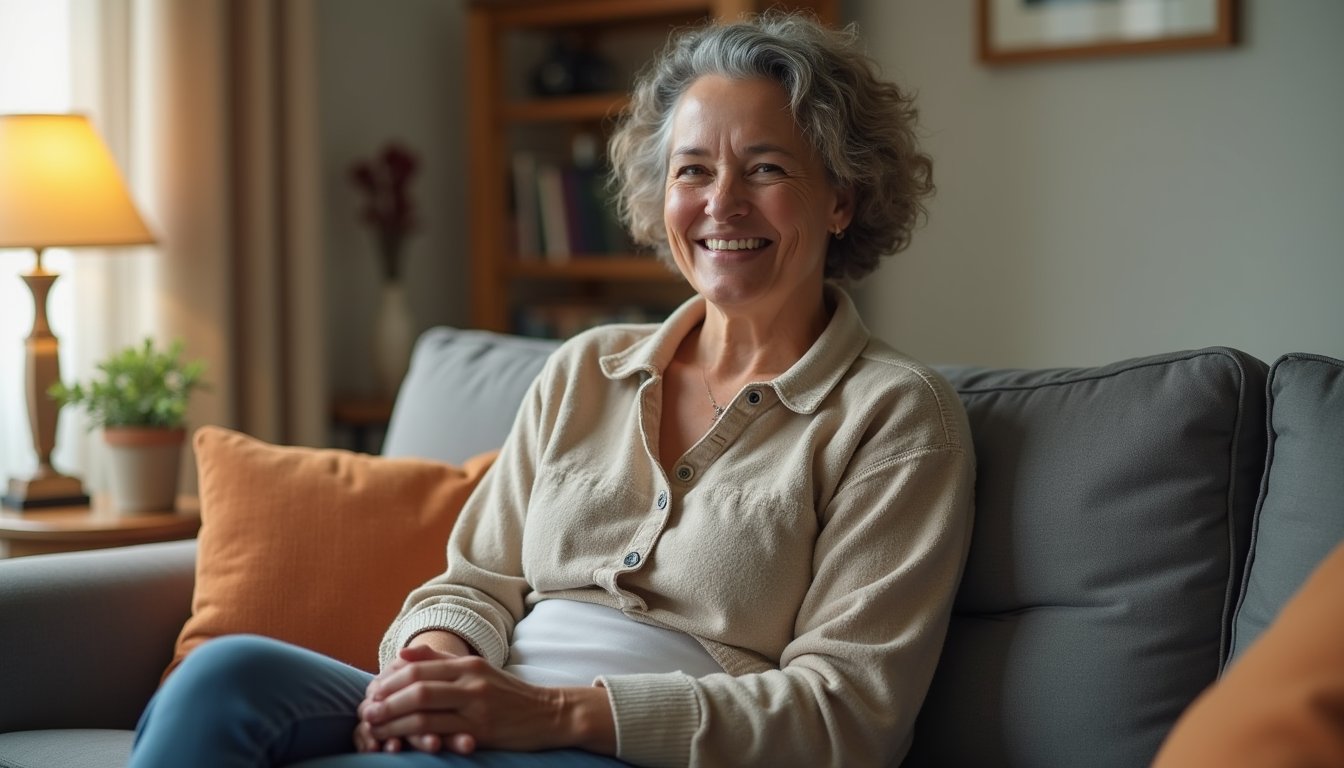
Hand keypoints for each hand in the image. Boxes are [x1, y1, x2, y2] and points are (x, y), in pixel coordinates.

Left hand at [356, 644, 615, 755]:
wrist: (551, 714)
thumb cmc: (509, 695)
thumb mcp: (478, 670)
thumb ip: (441, 660)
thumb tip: (403, 653)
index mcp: (467, 664)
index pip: (417, 666)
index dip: (388, 680)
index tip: (370, 692)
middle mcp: (470, 680)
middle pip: (416, 685)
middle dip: (384, 700)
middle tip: (364, 712)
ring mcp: (476, 705)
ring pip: (423, 710)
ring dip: (392, 721)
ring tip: (373, 729)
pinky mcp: (481, 730)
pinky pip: (440, 732)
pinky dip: (414, 737)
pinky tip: (400, 743)